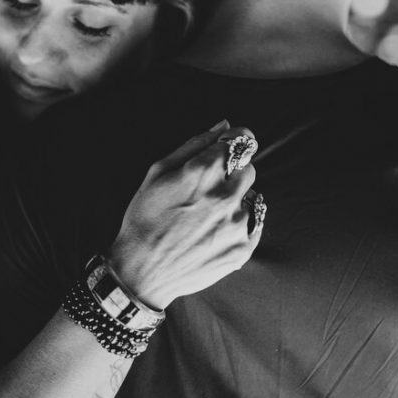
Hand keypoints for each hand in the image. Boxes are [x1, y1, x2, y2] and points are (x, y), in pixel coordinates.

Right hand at [109, 121, 262, 308]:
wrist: (142, 272)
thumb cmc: (145, 219)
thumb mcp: (157, 172)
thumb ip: (194, 145)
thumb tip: (223, 126)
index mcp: (204, 172)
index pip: (242, 141)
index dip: (234, 142)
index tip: (228, 148)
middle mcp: (226, 196)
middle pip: (249, 168)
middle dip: (233, 173)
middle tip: (208, 189)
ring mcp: (238, 224)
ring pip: (252, 197)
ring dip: (235, 201)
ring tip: (206, 217)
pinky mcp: (244, 248)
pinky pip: (254, 223)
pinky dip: (239, 224)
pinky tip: (213, 232)